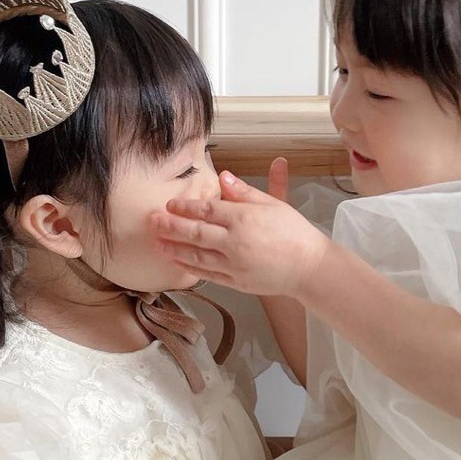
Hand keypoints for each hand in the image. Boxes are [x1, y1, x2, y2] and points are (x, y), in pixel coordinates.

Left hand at [150, 158, 329, 299]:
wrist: (309, 267)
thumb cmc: (294, 232)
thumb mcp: (273, 204)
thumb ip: (245, 192)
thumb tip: (222, 177)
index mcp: (244, 218)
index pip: (206, 209)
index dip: (185, 206)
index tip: (170, 204)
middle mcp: (235, 241)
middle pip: (194, 232)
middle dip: (170, 226)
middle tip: (151, 221)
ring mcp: (233, 264)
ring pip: (195, 255)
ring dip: (173, 248)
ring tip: (156, 242)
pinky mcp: (235, 282)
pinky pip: (206, 274)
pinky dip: (188, 267)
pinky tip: (176, 261)